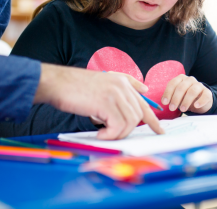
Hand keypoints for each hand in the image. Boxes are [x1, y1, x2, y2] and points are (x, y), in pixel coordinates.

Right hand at [34, 63, 163, 139]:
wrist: (57, 83)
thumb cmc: (74, 88)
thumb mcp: (100, 86)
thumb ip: (118, 94)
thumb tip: (130, 112)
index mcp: (122, 81)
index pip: (143, 102)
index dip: (153, 119)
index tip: (159, 130)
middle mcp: (122, 85)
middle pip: (138, 115)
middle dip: (128, 130)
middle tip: (112, 135)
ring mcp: (116, 93)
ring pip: (130, 122)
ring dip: (117, 133)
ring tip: (103, 133)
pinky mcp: (107, 103)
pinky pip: (118, 127)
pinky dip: (109, 135)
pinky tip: (99, 133)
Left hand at [161, 74, 212, 113]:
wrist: (200, 101)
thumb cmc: (185, 98)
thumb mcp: (176, 97)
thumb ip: (170, 98)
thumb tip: (163, 101)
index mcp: (181, 79)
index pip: (173, 83)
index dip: (168, 93)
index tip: (165, 102)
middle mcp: (190, 80)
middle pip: (181, 87)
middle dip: (176, 98)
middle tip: (172, 108)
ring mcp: (199, 85)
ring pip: (192, 91)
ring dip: (186, 100)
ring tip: (182, 109)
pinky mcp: (207, 92)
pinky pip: (205, 95)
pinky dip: (200, 101)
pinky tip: (196, 106)